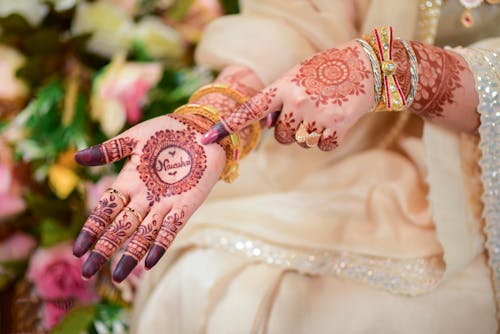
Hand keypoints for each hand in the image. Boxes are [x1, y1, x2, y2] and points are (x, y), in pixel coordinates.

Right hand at [73, 114, 224, 281]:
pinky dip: (160, 245)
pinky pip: (171, 229)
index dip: (92, 229)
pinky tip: (148, 262)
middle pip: (120, 227)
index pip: (105, 210)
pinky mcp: (186, 205)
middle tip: (88, 272)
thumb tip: (77, 158)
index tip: (79, 249)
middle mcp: (144, 197)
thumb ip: (109, 150)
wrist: (201, 129)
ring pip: (143, 233)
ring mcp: (164, 203)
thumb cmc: (167, 131)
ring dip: (130, 254)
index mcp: (129, 181)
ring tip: (118, 276)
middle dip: (104, 249)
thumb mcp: (135, 138)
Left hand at [202, 40, 374, 150]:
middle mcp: (297, 101)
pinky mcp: (337, 126)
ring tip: (323, 112)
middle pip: (280, 136)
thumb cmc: (327, 70)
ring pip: (300, 143)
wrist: (367, 66)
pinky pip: (322, 147)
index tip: (208, 139)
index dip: (228, 125)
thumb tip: (266, 126)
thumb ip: (279, 98)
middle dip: (288, 131)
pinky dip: (327, 140)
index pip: (250, 109)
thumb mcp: (297, 75)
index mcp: (283, 86)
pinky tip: (336, 121)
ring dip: (308, 135)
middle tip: (305, 113)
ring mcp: (317, 114)